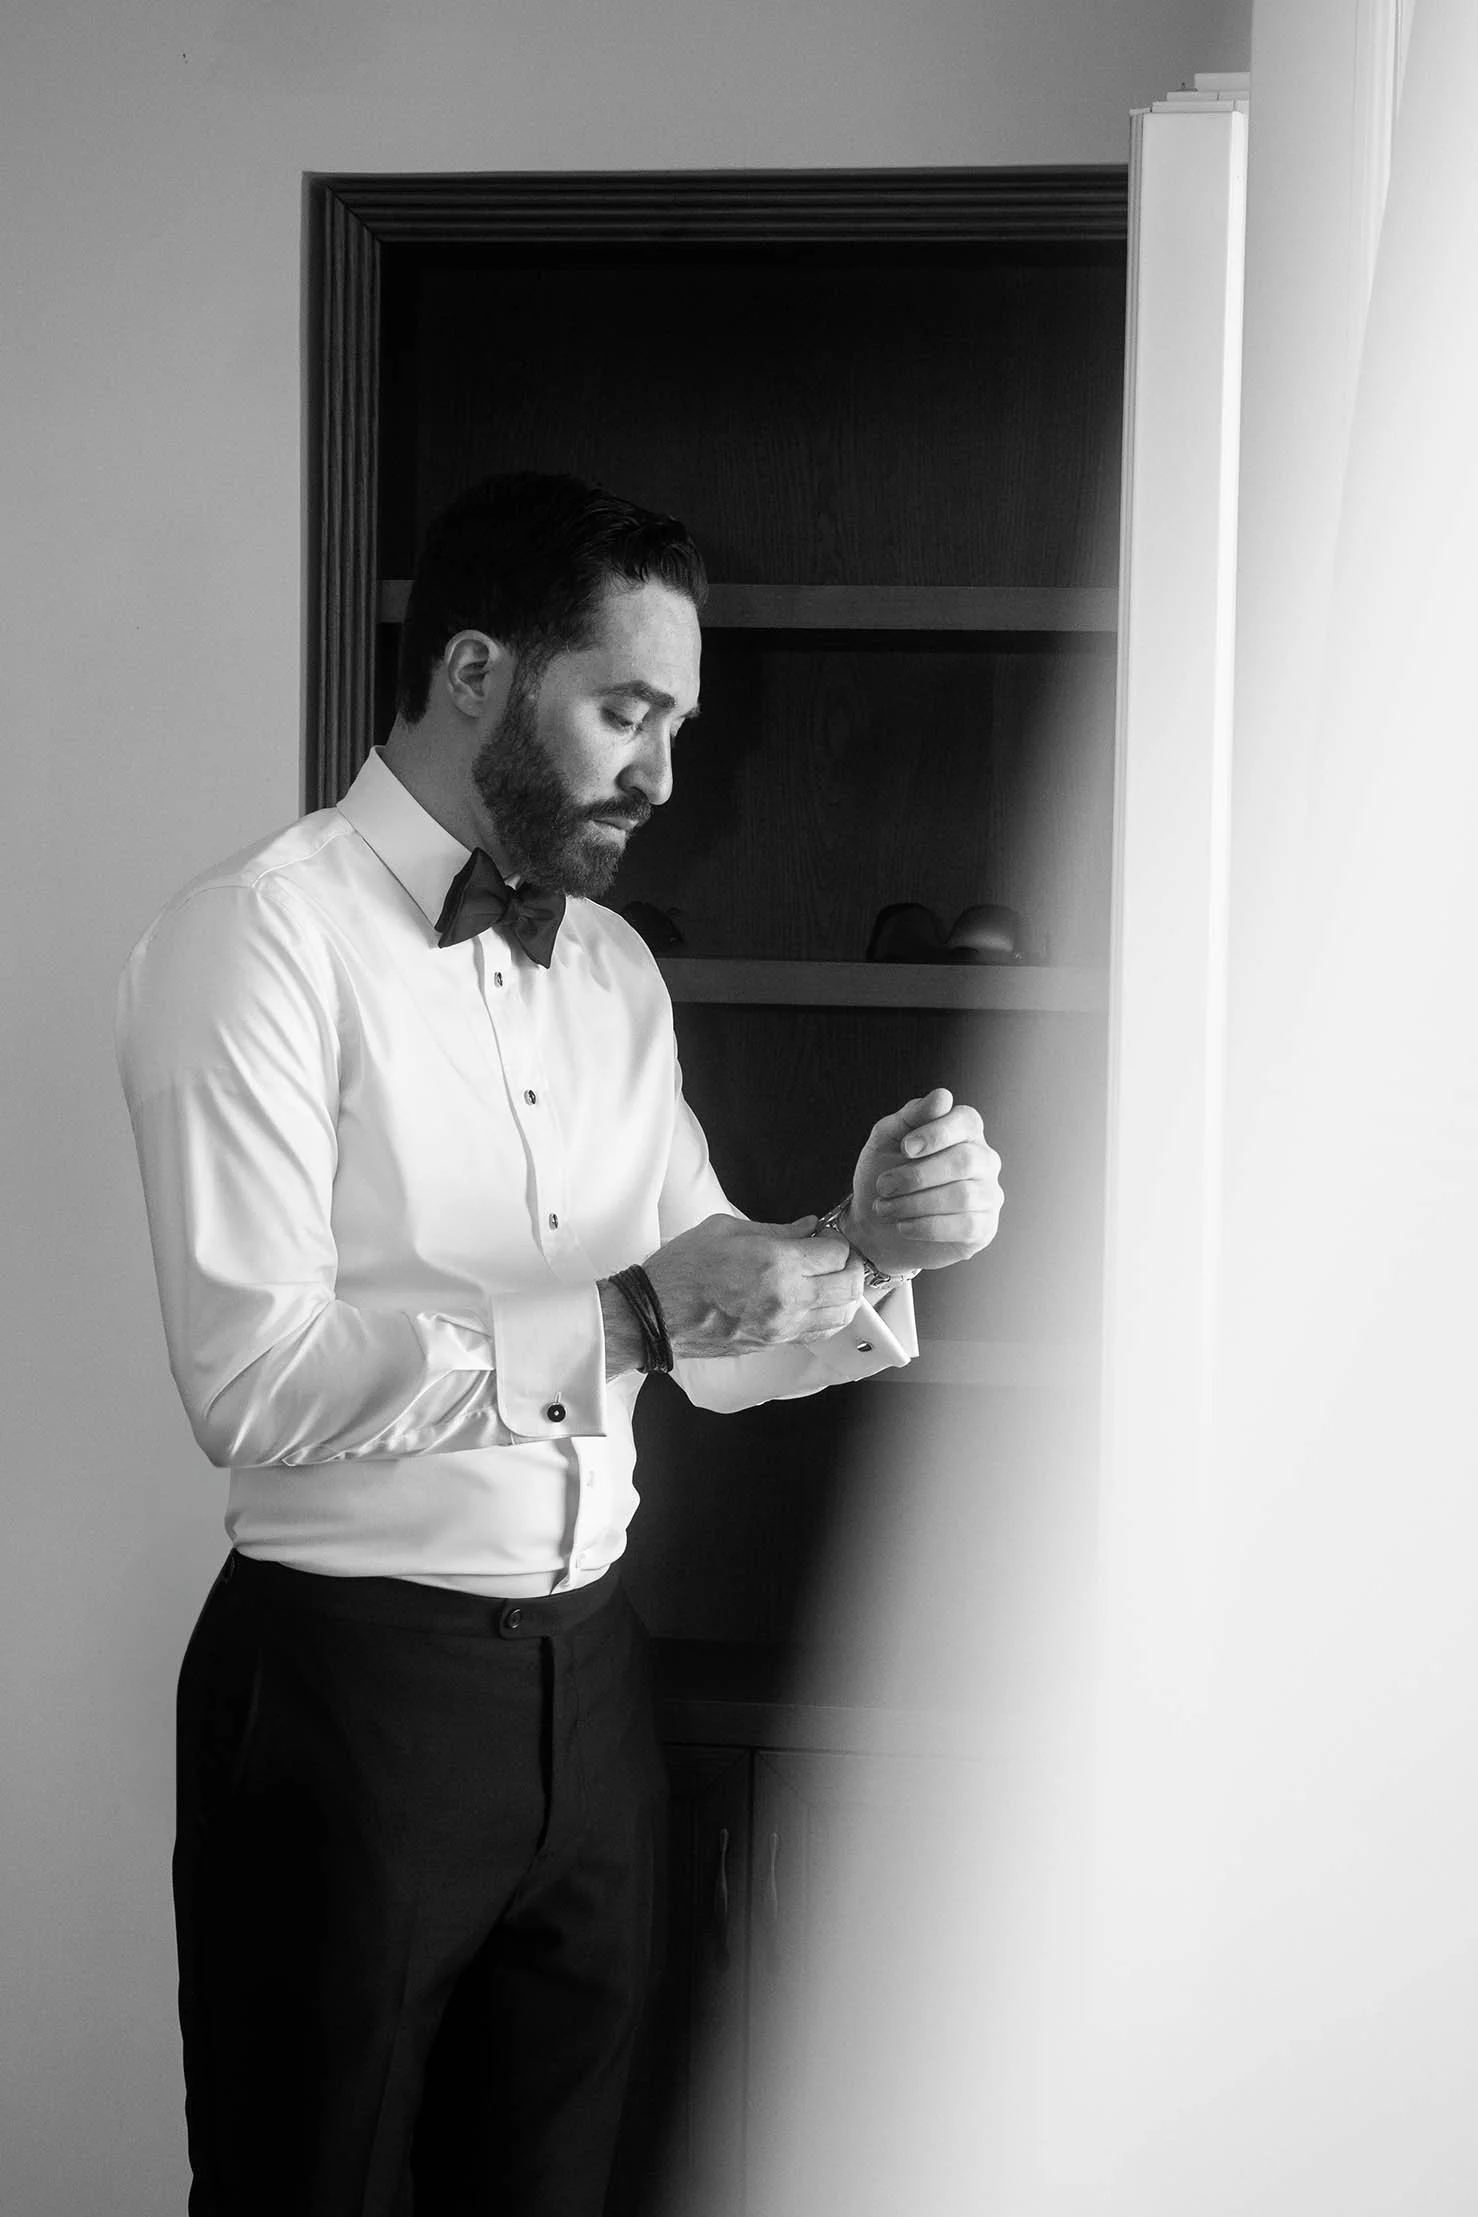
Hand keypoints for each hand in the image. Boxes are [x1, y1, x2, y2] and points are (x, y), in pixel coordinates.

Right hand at [642, 1213, 865, 1357]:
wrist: (658, 1312)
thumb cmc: (685, 1267)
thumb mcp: (727, 1229)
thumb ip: (777, 1230)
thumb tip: (808, 1227)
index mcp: (776, 1262)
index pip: (837, 1253)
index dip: (837, 1241)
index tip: (825, 1236)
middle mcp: (787, 1298)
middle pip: (849, 1286)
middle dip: (851, 1266)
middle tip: (837, 1256)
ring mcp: (783, 1326)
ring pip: (842, 1315)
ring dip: (846, 1295)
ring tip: (832, 1280)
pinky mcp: (775, 1343)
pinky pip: (819, 1332)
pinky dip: (829, 1316)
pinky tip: (817, 1301)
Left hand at [847, 1087, 1002, 1276]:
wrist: (875, 1224)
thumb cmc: (884, 1173)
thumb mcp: (886, 1139)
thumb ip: (912, 1115)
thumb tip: (943, 1097)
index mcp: (963, 1131)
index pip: (967, 1120)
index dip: (936, 1133)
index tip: (905, 1149)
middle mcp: (983, 1160)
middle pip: (965, 1160)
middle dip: (917, 1176)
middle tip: (884, 1186)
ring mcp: (989, 1194)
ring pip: (964, 1196)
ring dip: (915, 1203)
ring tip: (886, 1208)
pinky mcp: (984, 1227)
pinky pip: (966, 1226)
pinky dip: (927, 1227)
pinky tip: (904, 1226)